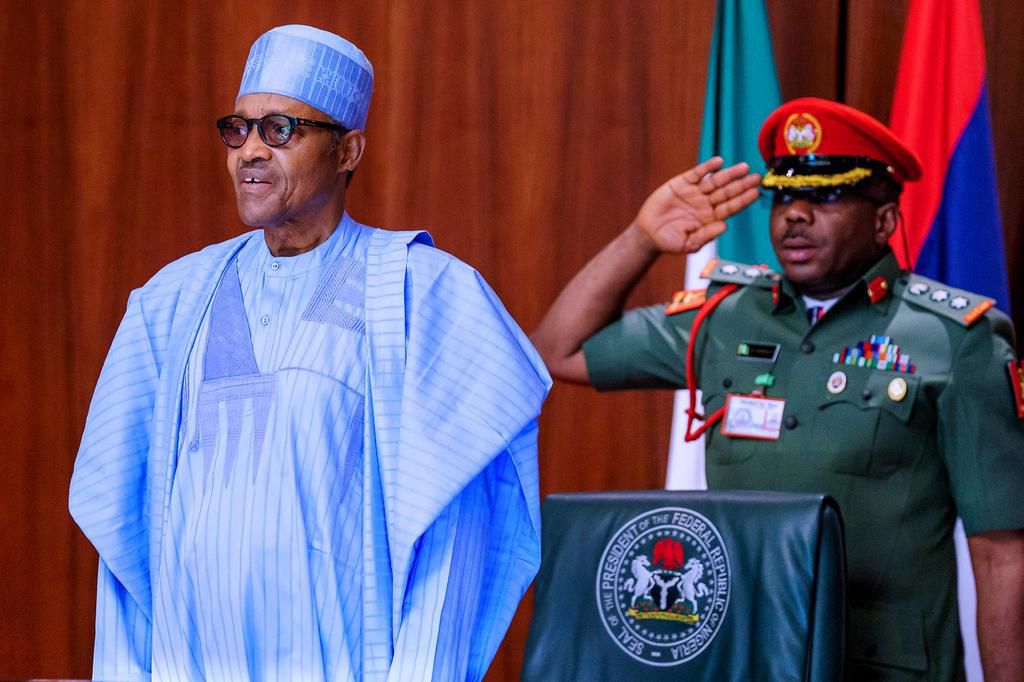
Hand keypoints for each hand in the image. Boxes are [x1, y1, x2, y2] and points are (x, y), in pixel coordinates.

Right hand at [634, 157, 761, 253]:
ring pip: (716, 181)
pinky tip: (718, 162)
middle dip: (742, 184)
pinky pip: (697, 173)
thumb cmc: (670, 241)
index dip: (743, 200)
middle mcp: (706, 203)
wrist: (648, 233)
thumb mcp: (688, 244)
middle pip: (728, 192)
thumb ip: (706, 235)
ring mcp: (695, 192)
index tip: (755, 193)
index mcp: (711, 218)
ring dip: (730, 174)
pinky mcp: (682, 183)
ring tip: (743, 167)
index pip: (731, 207)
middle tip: (756, 177)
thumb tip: (724, 226)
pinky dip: (707, 167)